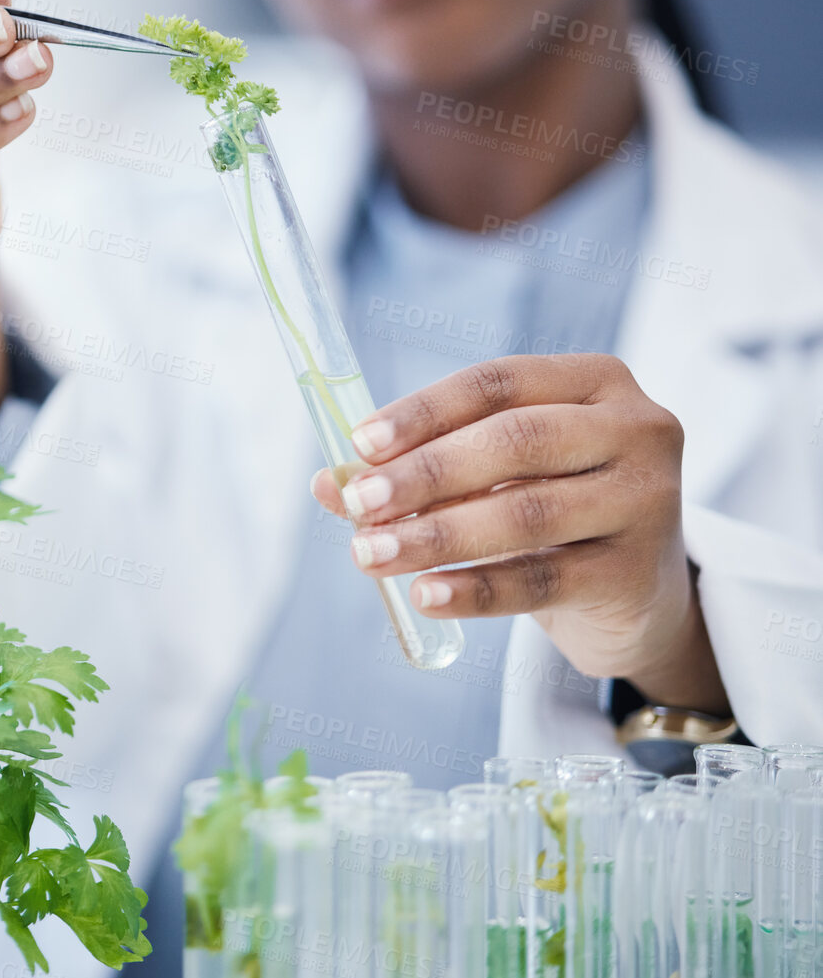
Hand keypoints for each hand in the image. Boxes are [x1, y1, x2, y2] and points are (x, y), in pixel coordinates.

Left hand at [312, 354, 728, 711]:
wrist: (641, 597)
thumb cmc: (557, 515)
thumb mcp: (497, 479)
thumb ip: (421, 471)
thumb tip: (329, 482)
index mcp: (597, 380)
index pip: (498, 383)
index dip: (425, 411)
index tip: (360, 444)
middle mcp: (636, 428)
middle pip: (515, 441)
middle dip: (425, 474)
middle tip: (359, 504)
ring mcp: (647, 500)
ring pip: (526, 512)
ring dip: (436, 534)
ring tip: (371, 554)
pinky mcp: (637, 572)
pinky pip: (542, 579)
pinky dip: (475, 589)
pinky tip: (425, 595)